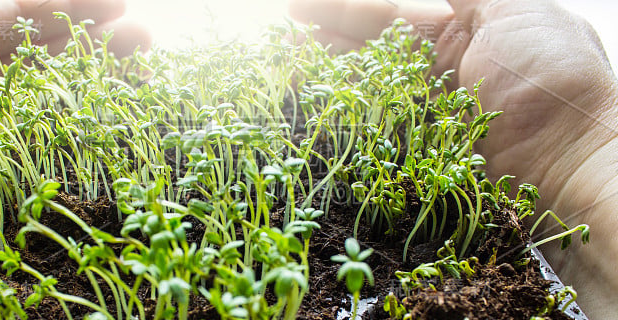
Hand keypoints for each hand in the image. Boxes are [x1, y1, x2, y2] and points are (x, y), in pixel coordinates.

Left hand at [0, 0, 148, 277]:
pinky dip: (87, 104)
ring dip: (96, 60)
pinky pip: (51, 120)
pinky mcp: (0, 152)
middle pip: (36, 39)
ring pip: (50, 77)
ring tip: (143, 45)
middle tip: (133, 22)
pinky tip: (121, 88)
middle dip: (86, 26)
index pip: (6, 7)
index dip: (55, 1)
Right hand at [289, 0, 617, 316]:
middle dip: (329, 34)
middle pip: (373, 48)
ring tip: (287, 58)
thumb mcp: (517, 10)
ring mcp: (429, 114)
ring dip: (329, 72)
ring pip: (369, 87)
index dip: (348, 9)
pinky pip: (374, 128)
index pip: (392, 15)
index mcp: (464, 31)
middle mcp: (442, 70)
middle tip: (286, 30)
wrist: (573, 164)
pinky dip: (344, 115)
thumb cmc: (549, 80)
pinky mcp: (421, 153)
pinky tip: (316, 103)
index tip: (303, 7)